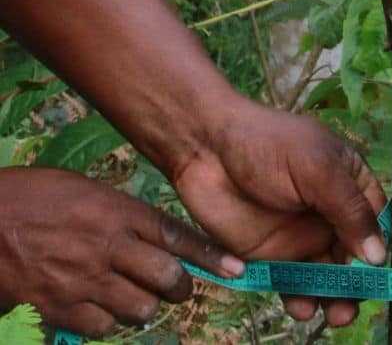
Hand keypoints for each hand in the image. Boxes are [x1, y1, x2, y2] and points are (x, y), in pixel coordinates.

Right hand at [0, 167, 243, 337]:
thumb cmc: (29, 198)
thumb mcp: (82, 190)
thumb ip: (121, 213)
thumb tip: (153, 235)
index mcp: (115, 210)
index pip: (176, 235)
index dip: (210, 255)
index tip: (236, 269)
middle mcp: (106, 245)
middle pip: (166, 277)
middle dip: (179, 287)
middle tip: (176, 288)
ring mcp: (81, 279)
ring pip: (140, 309)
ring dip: (143, 306)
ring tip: (131, 297)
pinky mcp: (57, 307)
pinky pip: (103, 327)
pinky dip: (107, 323)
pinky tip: (96, 308)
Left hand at [171, 96, 386, 326]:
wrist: (204, 150)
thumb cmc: (267, 144)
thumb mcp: (317, 169)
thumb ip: (350, 210)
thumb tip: (378, 255)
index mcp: (349, 184)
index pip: (377, 222)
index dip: (381, 247)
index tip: (381, 272)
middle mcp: (330, 214)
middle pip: (356, 257)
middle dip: (359, 282)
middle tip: (354, 300)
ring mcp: (302, 236)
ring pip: (328, 276)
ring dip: (336, 298)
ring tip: (335, 313)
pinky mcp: (272, 256)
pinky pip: (293, 285)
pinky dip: (300, 300)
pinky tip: (300, 306)